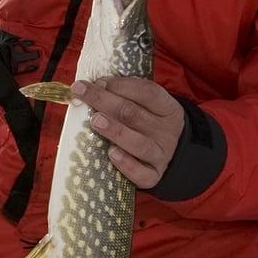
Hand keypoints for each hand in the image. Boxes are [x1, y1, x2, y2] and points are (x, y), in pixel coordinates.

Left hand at [70, 77, 185, 189]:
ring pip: (139, 143)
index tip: (97, 81)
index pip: (147, 92)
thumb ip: (128, 98)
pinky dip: (126, 164)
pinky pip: (141, 173)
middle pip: (134, 114)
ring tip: (95, 121)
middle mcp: (166, 132)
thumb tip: (95, 87)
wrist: (175, 158)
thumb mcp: (150, 109)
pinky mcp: (154, 176)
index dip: (122, 85)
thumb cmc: (151, 127)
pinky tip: (111, 154)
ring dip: (115, 130)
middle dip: (105, 101)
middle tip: (82, 93)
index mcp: (168, 109)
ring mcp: (161, 155)